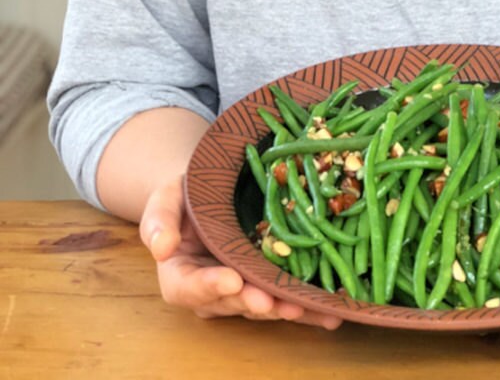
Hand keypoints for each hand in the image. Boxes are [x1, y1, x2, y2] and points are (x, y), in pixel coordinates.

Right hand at [139, 177, 342, 327]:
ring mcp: (242, 288)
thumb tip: (161, 248)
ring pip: (261, 304)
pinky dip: (308, 310)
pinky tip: (331, 315)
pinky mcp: (267, 283)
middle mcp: (211, 289)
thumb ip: (159, 220)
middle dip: (255, 302)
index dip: (210, 287)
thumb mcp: (166, 197)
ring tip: (305, 306)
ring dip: (283, 309)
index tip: (232, 280)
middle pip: (231, 302)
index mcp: (180, 273)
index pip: (189, 287)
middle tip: (275, 301)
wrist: (210, 191)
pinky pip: (286, 298)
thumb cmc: (184, 194)